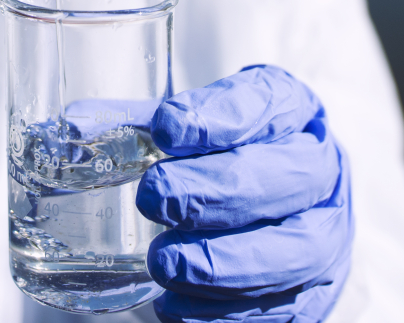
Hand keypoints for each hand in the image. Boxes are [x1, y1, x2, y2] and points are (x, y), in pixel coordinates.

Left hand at [138, 66, 352, 322]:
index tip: (166, 127)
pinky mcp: (317, 292)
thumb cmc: (227, 154)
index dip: (218, 116)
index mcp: (292, 110)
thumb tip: (75, 125)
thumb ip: (135, 123)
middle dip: (215, 191)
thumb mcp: (190, 126)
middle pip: (286, 177)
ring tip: (162, 262)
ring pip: (296, 250)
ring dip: (223, 261)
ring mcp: (328, 232)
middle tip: (152, 197)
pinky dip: (226, 313)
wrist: (283, 202)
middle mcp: (321, 167)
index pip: (267, 103)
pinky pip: (286, 310)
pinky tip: (175, 306)